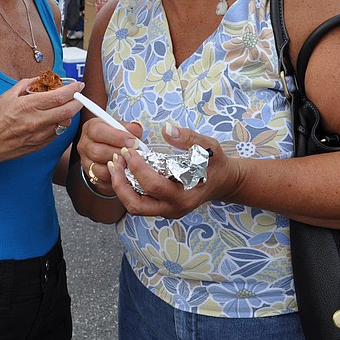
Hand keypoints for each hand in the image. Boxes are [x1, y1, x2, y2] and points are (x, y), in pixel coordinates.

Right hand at [0, 78, 83, 165]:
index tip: (79, 85)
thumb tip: (40, 79)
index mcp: (27, 106)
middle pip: (68, 111)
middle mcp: (36, 121)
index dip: (73, 90)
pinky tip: (52, 120)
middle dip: (77, 102)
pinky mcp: (39, 146)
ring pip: (65, 123)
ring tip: (62, 108)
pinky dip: (59, 125)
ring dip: (68, 114)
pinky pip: (56, 134)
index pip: (59, 96)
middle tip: (78, 96)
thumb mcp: (7, 96)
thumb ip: (26, 85)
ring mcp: (38, 135)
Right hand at [78, 116, 142, 197]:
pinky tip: (123, 171)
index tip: (132, 141)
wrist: (107, 150)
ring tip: (129, 162)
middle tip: (133, 154)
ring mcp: (86, 161)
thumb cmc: (114, 137)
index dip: (117, 137)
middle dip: (119, 154)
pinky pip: (102, 179)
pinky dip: (114, 176)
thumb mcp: (121, 128)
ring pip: (99, 168)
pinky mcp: (91, 174)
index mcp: (91, 128)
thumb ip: (129, 127)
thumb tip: (136, 128)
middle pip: (97, 151)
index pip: (98, 131)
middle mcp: (85, 144)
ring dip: (117, 166)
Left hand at [107, 124, 238, 218]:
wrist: (224, 181)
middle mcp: (174, 208)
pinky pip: (138, 202)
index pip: (153, 185)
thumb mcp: (208, 147)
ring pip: (134, 206)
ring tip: (115, 164)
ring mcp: (167, 210)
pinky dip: (127, 188)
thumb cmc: (216, 164)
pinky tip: (124, 169)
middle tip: (115, 160)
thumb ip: (189, 138)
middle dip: (120, 183)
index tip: (129, 149)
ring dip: (120, 187)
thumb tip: (167, 129)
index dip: (137, 167)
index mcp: (185, 195)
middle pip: (136, 205)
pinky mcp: (162, 208)